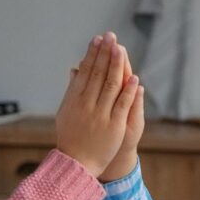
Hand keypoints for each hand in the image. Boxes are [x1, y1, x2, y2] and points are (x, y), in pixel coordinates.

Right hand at [55, 32, 140, 177]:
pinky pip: (122, 105)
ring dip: (116, 66)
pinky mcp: (114, 126)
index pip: (85, 72)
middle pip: (97, 74)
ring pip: (110, 85)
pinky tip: (133, 77)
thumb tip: (75, 69)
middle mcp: (86, 105)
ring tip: (121, 49)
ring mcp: (101, 115)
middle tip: (111, 36)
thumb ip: (71, 91)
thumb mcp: (65, 112)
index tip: (98, 39)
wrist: (77, 164)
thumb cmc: (70, 137)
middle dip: (105, 54)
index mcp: (74, 100)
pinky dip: (128, 90)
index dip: (92, 54)